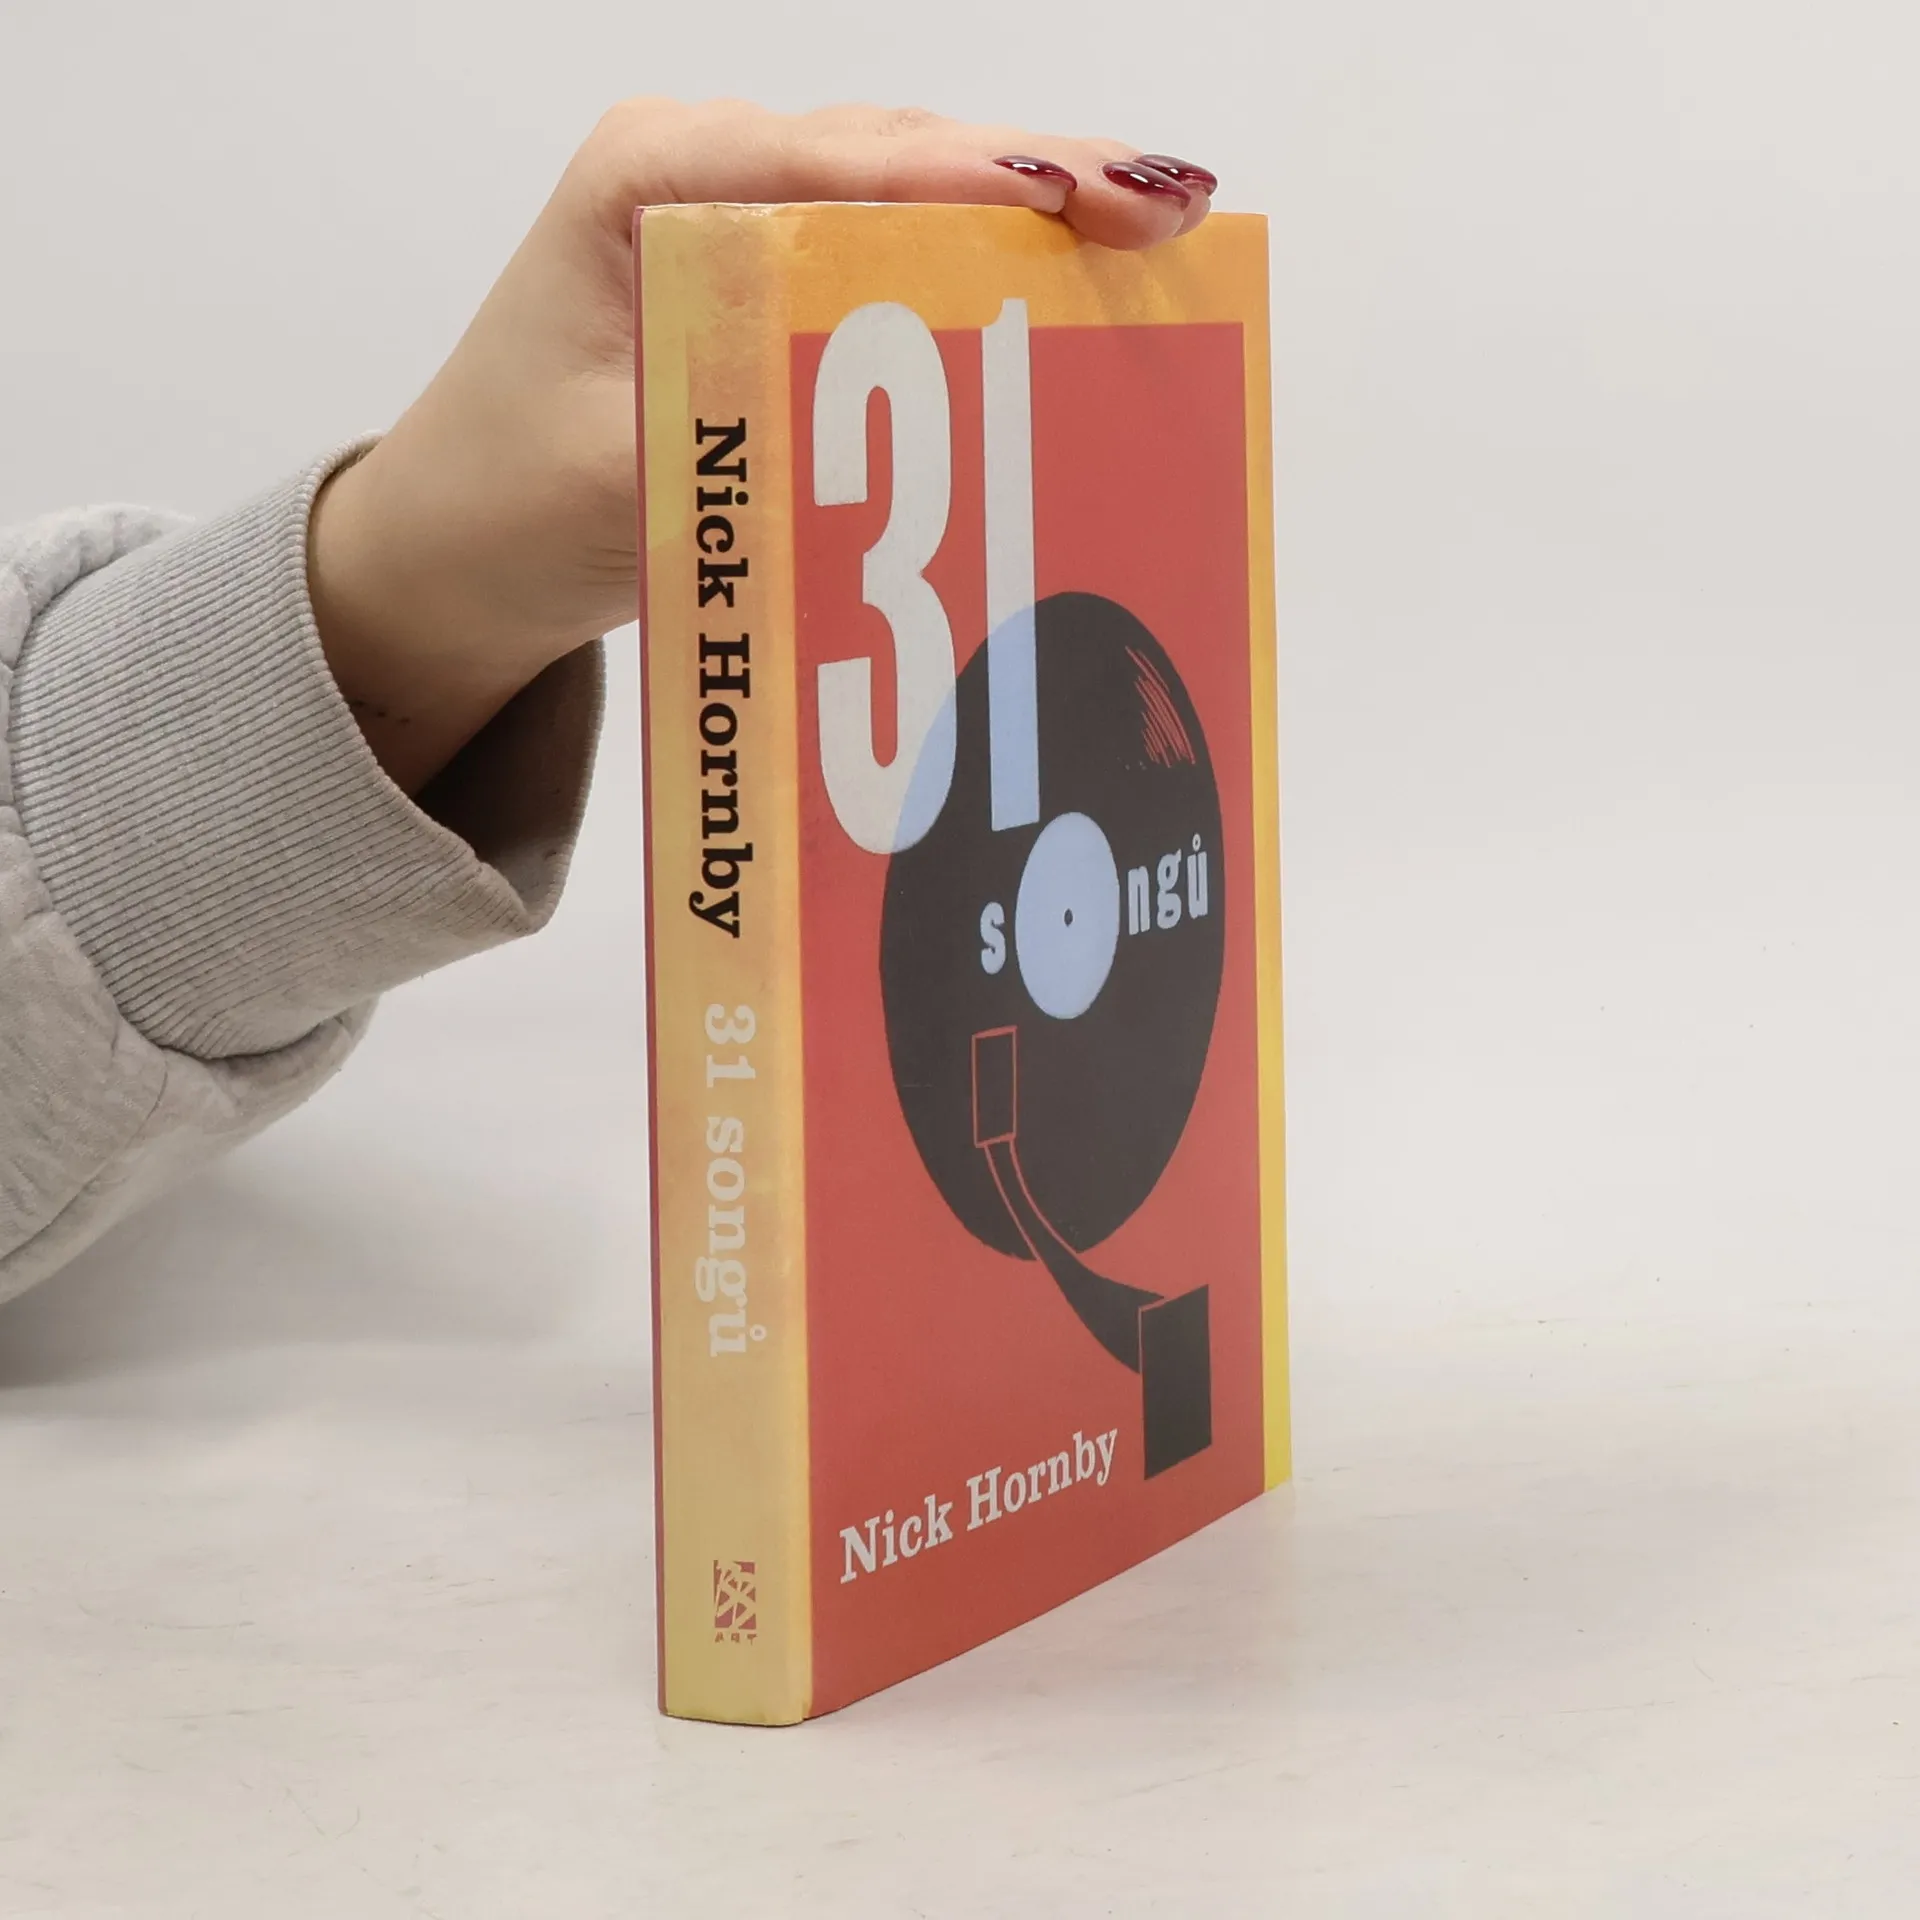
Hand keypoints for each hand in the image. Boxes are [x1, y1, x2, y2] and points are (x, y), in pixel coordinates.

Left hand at [308, 100, 1218, 790]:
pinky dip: (980, 272)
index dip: (966, 179)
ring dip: (1028, 217)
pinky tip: (1068, 288)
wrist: (452, 555)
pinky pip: (890, 258)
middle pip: (894, 156)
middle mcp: (699, 175)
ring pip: (908, 195)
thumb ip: (735, 433)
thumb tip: (882, 435)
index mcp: (647, 182)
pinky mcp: (766, 286)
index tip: (1076, 197)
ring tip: (1152, 230)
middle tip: (1166, 205)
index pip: (832, 163)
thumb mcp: (616, 477)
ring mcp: (737, 222)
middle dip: (1037, 179)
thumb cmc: (505, 508)